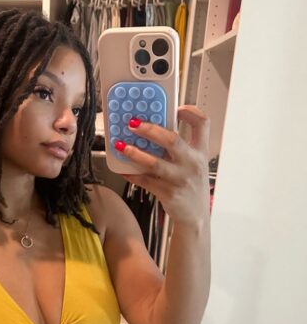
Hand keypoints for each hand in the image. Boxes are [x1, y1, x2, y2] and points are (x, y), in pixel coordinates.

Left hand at [117, 105, 211, 227]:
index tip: (176, 107)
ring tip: (121, 146)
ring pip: (154, 162)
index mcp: (201, 152)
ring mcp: (180, 178)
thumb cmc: (190, 186)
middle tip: (133, 124)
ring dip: (135, 153)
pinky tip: (122, 170)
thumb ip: (179, 149)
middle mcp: (192, 163)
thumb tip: (152, 132)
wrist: (195, 216)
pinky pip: (145, 180)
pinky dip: (131, 174)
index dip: (191, 112)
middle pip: (172, 140)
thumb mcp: (192, 164)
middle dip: (150, 130)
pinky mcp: (167, 192)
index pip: (203, 124)